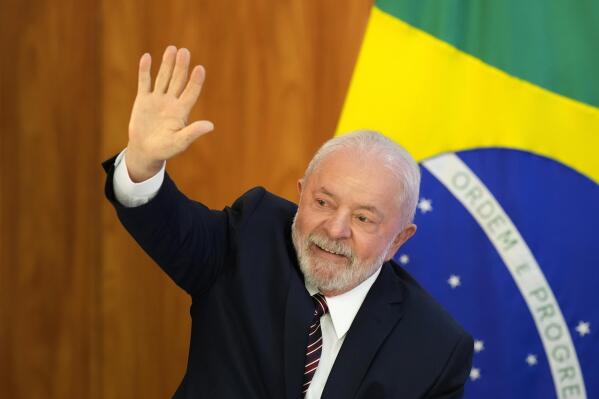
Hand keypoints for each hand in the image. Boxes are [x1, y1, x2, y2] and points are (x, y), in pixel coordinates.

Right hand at [126, 46, 213, 181]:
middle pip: (178, 81)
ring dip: (167, 64)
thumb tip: (210, 126)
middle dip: (181, 67)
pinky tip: (147, 57)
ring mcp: (157, 99)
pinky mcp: (143, 100)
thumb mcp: (180, 142)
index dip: (195, 81)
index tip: (200, 68)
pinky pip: (144, 82)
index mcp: (181, 112)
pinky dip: (145, 71)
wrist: (146, 151)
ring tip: (172, 49)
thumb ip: (193, 132)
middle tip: (185, 51)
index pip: (191, 93)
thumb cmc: (165, 149)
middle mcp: (171, 102)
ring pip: (163, 78)